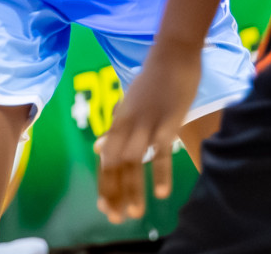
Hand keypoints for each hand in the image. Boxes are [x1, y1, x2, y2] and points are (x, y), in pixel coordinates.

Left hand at [96, 46, 200, 223]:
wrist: (172, 52)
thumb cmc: (154, 78)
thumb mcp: (130, 103)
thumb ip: (117, 128)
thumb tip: (98, 148)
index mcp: (119, 120)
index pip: (105, 158)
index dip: (104, 184)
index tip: (104, 207)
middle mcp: (127, 124)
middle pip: (114, 164)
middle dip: (114, 193)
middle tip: (115, 218)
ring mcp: (146, 122)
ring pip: (132, 161)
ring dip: (133, 189)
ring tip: (135, 213)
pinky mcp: (166, 120)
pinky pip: (160, 150)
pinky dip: (159, 172)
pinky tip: (160, 193)